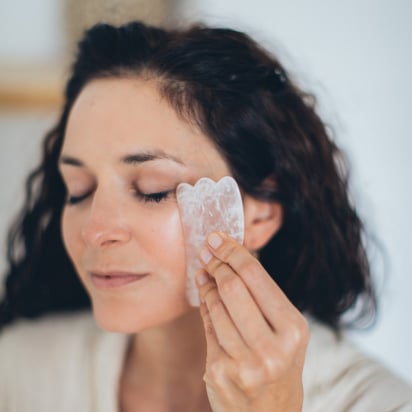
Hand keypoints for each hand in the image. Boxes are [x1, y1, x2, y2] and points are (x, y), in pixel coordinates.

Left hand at [196, 232, 308, 411]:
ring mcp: (244, 363)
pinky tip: (204, 294)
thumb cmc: (279, 365)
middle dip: (216, 263)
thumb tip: (231, 257)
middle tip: (207, 250)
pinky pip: (207, 326)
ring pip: (215, 305)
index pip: (256, 276)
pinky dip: (204, 305)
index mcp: (293, 329)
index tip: (217, 237)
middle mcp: (272, 347)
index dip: (232, 251)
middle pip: (232, 287)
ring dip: (206, 283)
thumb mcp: (284, 332)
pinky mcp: (220, 372)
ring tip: (204, 271)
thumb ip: (262, 297)